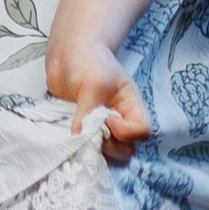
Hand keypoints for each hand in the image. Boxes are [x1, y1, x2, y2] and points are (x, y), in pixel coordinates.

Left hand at [46, 27, 149, 147]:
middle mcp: (120, 121)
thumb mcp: (93, 84)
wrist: (66, 53)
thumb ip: (88, 112)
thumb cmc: (87, 61)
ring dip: (96, 153)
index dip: (125, 131)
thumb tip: (79, 138)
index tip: (106, 117)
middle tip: (90, 131)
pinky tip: (69, 141)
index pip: (142, 132)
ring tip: (79, 138)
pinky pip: (88, 151)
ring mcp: (102, 128)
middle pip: (127, 150)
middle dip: (110, 146)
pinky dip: (80, 152)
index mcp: (131, 107)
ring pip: (109, 156)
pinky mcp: (85, 132)